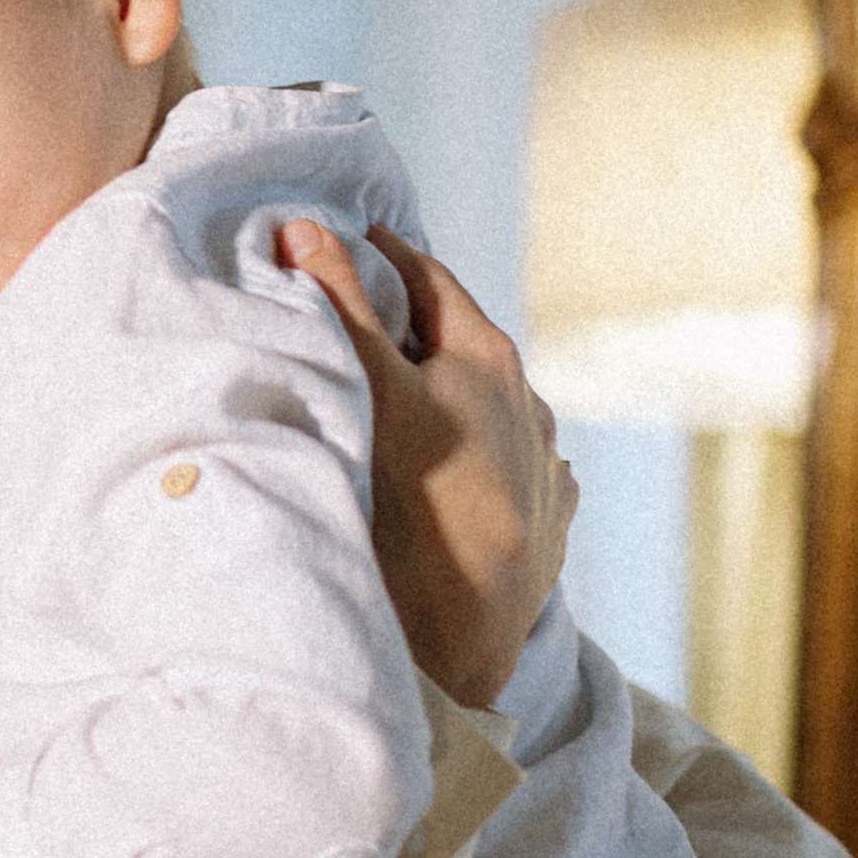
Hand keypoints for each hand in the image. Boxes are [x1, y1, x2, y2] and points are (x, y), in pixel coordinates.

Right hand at [281, 221, 574, 709]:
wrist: (469, 631)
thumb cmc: (420, 499)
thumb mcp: (370, 388)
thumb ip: (340, 304)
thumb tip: (305, 226)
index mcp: (489, 357)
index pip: (430, 279)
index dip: (386, 255)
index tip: (353, 242)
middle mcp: (532, 402)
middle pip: (463, 344)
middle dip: (416, 330)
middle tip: (366, 322)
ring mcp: (547, 464)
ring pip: (494, 410)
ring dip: (453, 398)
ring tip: (411, 408)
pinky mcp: (552, 521)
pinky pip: (517, 469)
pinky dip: (484, 458)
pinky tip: (460, 477)